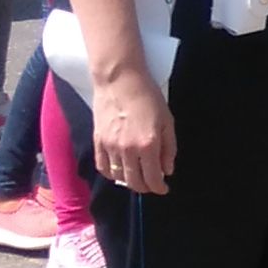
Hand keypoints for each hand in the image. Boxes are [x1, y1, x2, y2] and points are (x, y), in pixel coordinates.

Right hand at [92, 67, 174, 194]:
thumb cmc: (148, 97)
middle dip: (146, 187)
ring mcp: (110, 147)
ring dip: (129, 181)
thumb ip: (169, 149)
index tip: (163, 188)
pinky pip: (102, 167)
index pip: (152, 179)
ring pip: (118, 177)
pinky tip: (119, 170)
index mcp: (148, 145)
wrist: (120, 80)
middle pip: (135, 183)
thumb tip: (167, 171)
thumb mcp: (167, 121)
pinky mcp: (97, 141)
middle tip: (152, 183)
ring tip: (137, 176)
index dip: (159, 188)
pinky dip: (111, 174)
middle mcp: (128, 150)